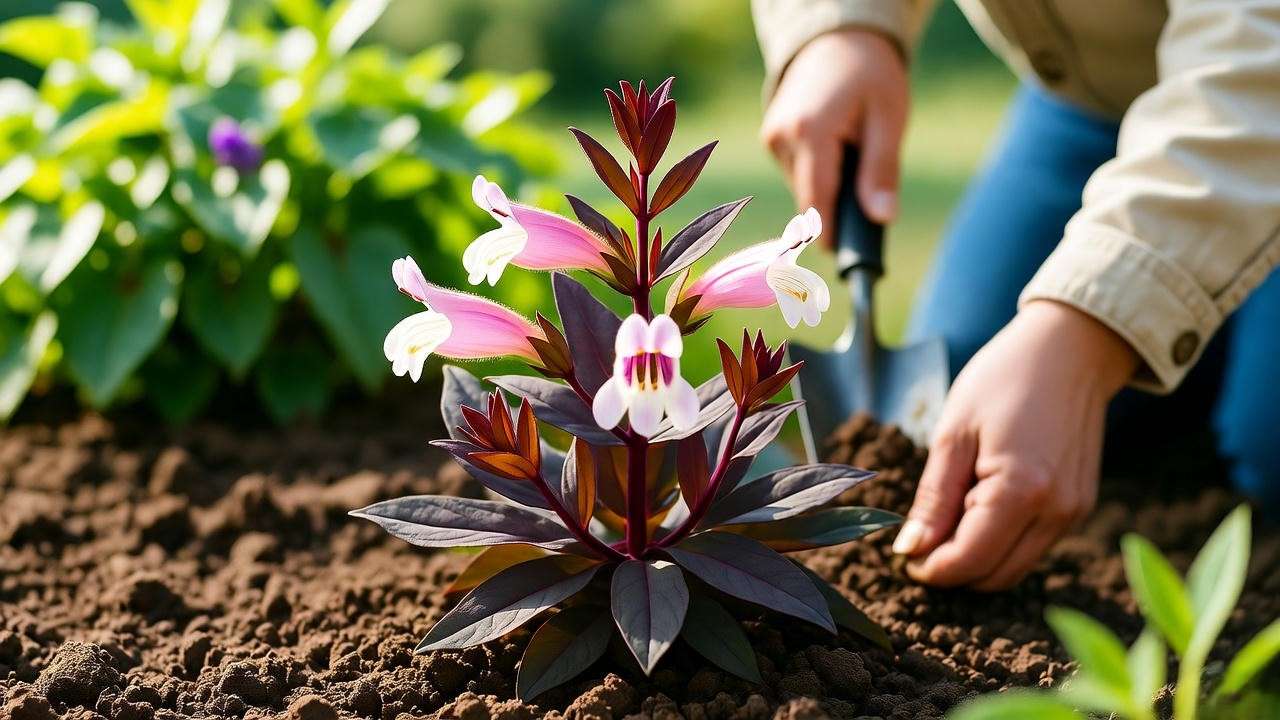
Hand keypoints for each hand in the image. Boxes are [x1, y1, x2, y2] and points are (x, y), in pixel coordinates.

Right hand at [760, 28, 907, 245]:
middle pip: (809, 197)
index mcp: (810, 131)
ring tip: (854, 161)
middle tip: (866, 216)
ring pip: (803, 185)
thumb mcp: (889, 117)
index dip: (830, 233)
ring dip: (828, 187)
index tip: (842, 259)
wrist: (837, 37)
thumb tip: (882, 218)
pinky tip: (836, 151)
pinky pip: (796, 170)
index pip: (817, 199)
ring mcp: (772, 136)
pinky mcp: (771, 136)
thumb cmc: (870, 74)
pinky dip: (818, 171)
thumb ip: (882, 170)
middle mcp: (782, 136)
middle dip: (834, 210)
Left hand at [893, 301, 1140, 589]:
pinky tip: (979, 508)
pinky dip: (1001, 544)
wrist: (1071, 350)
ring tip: (947, 521)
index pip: (969, 561)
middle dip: (952, 571)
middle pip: (994, 576)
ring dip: (977, 560)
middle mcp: (1056, 512)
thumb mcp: (953, 434)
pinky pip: (1033, 546)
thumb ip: (933, 499)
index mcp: (1021, 490)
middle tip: (919, 544)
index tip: (904, 558)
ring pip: (1015, 568)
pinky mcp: (1080, 507)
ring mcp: (1074, 513)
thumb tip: (910, 550)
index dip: (931, 570)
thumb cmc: (1004, 380)